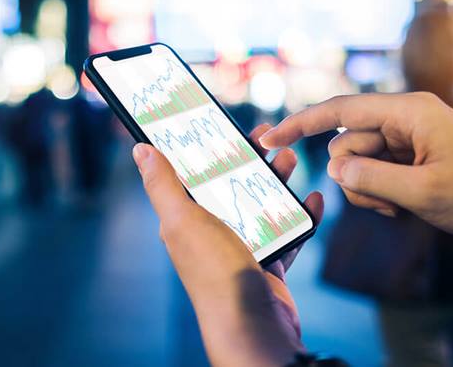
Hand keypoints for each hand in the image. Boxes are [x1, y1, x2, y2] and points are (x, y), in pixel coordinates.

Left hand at [132, 125, 322, 366]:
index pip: (192, 174)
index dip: (206, 147)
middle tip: (268, 137)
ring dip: (276, 181)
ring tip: (291, 160)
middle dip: (249, 159)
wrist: (254, 328)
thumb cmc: (215, 273)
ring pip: (259, 204)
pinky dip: (299, 216)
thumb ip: (162, 185)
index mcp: (184, 220)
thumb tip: (141, 150)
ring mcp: (240, 248)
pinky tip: (311, 201)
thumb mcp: (183, 221)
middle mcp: (209, 232)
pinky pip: (285, 232)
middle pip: (230, 184)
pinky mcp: (266, 262)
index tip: (224, 124)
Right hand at [260, 92, 452, 238]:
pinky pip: (368, 172)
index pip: (340, 110)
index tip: (270, 140)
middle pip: (345, 142)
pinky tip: (400, 206)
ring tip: (397, 206)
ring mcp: (402, 138)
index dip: (300, 124)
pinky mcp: (403, 156)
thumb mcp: (425, 192)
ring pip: (354, 161)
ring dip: (366, 190)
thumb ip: (371, 179)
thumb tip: (333, 168)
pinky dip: (375, 193)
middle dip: (353, 175)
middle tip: (384, 201)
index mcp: (408, 112)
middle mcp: (401, 118)